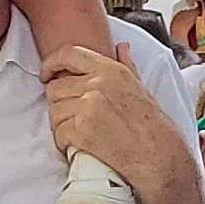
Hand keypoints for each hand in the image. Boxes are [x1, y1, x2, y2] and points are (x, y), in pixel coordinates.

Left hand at [43, 45, 181, 196]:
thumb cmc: (152, 125)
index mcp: (110, 70)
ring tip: (76, 134)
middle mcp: (97, 84)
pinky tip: (76, 146)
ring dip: (60, 126)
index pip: (69, 54)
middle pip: (55, 88)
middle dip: (58, 105)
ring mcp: (88, 107)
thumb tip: (121, 48)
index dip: (51, 63)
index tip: (46, 74)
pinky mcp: (82, 130)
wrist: (157, 155)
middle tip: (70, 118)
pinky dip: (64, 143)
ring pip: (54, 112)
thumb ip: (127, 65)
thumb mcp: (140, 86)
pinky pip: (58, 133)